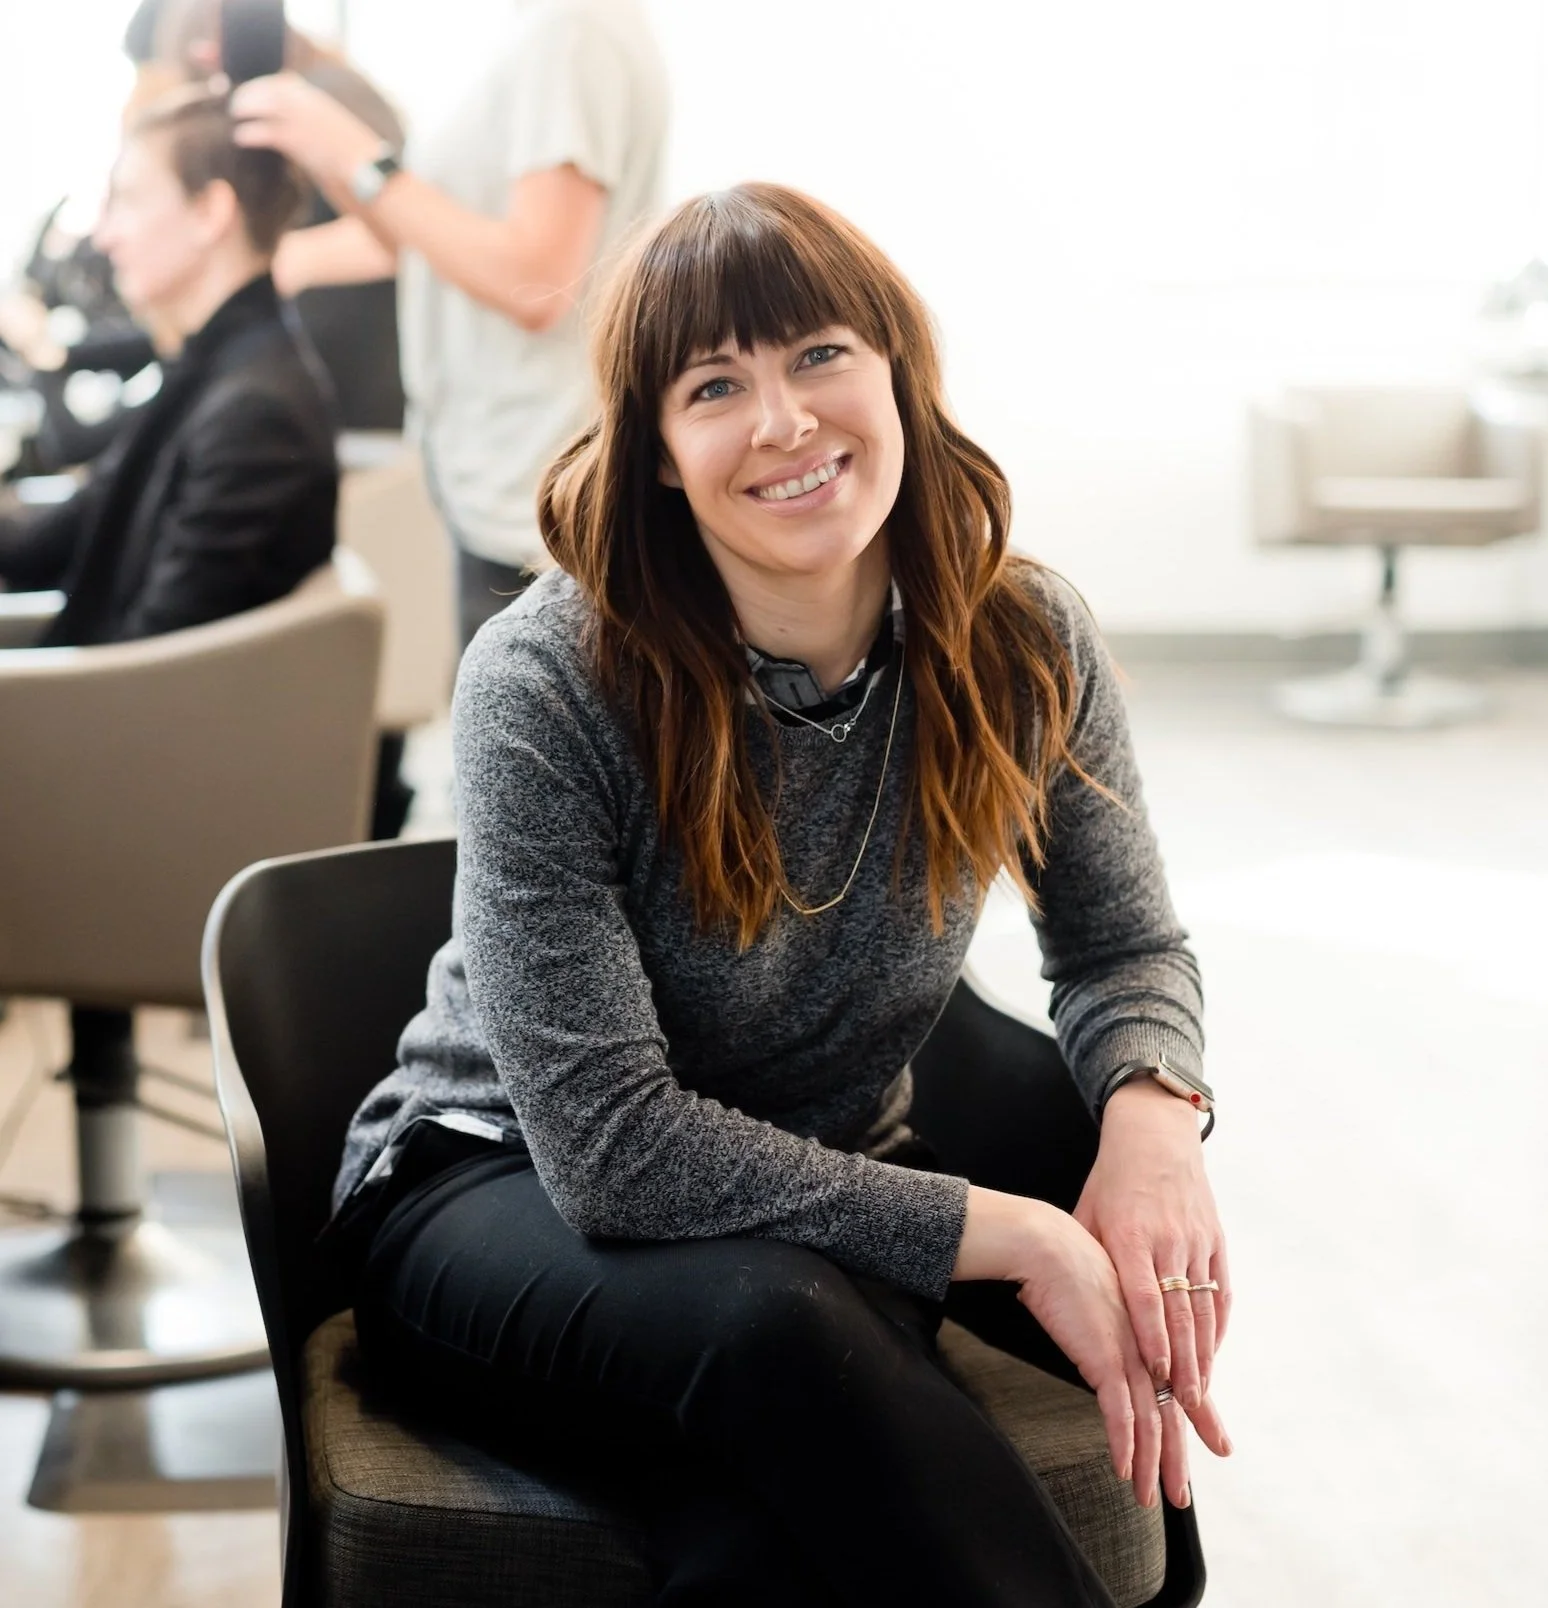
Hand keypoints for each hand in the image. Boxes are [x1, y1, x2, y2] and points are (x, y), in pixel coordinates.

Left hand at [229, 73, 381, 194]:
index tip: (254, 94)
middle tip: (237, 105)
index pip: (286, 83)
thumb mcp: (340, 139)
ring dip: (247, 109)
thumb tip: (305, 137)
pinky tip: (241, 138)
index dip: (266, 86)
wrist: (375, 177)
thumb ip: (320, 130)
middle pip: (271, 88)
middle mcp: (312, 106)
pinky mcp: (300, 142)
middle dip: (250, 94)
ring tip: (236, 119)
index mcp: (322, 104)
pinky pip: (267, 131)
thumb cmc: (362, 166)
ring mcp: (306, 122)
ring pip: (265, 104)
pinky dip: (251, 132)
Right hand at [956, 1188, 1216, 1508]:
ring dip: (1152, 1465)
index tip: (1217, 1445)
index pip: (1180, 1385)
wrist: (1047, 1245)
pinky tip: (1124, 1470)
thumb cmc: (1065, 1266)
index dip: (1201, 1418)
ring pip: (1150, 1421)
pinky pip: (1118, 1411)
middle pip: (1171, 1413)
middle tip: (1183, 1496)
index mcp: (1149, 1333)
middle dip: (1178, 1459)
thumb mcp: (1099, 1299)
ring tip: (1152, 1498)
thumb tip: (1103, 1342)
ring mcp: (1128, 1352)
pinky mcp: (1103, 1356)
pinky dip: (1123, 1444)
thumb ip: (1109, 1324)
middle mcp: (1147, 1346)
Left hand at [1074, 1079, 1232, 1440]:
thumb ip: (1083, 1257)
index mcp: (1131, 1235)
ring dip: (1204, 1354)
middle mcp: (1168, 1241)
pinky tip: (1211, 1354)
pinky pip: (1220, 1290)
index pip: (1144, 1297)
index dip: (1152, 1338)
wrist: (1154, 1136)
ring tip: (1201, 1395)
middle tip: (1187, 1404)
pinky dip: (1217, 1326)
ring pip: (1203, 1307)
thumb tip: (1060, 1302)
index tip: (1157, 1374)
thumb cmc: (1112, 1179)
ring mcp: (1196, 1241)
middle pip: (1180, 1312)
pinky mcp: (1214, 1240)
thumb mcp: (1088, 1213)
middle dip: (1184, 1362)